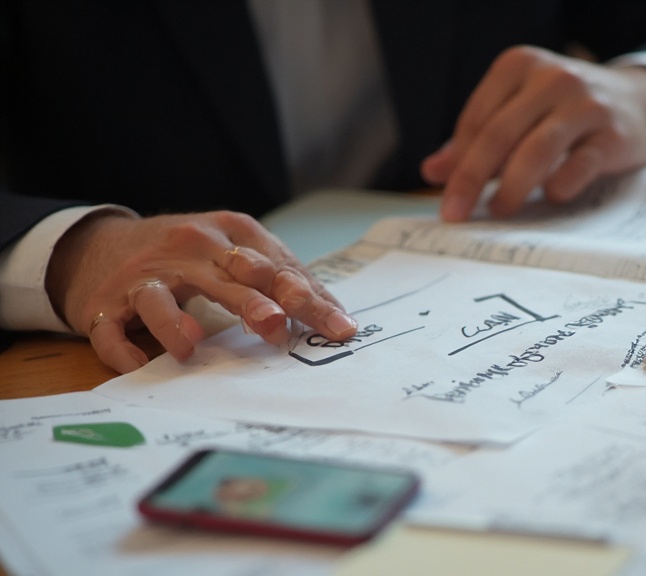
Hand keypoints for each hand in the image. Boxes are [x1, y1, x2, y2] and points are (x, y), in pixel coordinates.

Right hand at [47, 210, 358, 372]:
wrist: (102, 244)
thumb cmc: (190, 255)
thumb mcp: (237, 253)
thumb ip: (282, 278)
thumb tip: (335, 314)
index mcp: (230, 234)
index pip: (277, 267)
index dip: (308, 297)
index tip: (339, 326)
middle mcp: (190, 248)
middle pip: (229, 277)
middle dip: (256, 301)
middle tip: (279, 326)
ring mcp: (147, 275)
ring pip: (163, 297)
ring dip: (176, 322)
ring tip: (194, 345)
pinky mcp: (108, 302)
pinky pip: (113, 327)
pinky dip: (124, 347)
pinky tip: (139, 364)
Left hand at [421, 45, 645, 220]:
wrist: (641, 102)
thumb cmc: (567, 113)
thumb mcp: (521, 113)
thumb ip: (477, 140)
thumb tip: (433, 171)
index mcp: (519, 66)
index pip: (476, 120)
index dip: (458, 163)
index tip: (447, 200)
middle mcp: (551, 78)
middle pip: (498, 134)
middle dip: (471, 179)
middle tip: (456, 214)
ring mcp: (585, 103)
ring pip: (536, 149)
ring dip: (511, 187)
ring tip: (499, 211)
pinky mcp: (614, 133)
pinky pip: (580, 163)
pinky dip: (560, 184)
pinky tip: (551, 197)